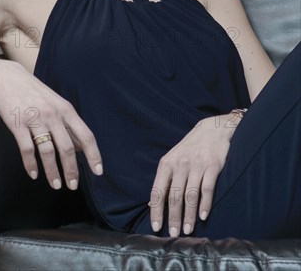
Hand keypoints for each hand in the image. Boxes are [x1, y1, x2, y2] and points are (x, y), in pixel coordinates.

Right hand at [0, 61, 102, 189]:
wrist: (8, 78)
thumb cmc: (35, 92)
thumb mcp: (56, 103)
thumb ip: (68, 123)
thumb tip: (79, 147)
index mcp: (66, 110)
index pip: (85, 135)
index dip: (93, 155)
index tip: (97, 172)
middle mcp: (53, 115)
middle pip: (67, 148)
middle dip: (71, 170)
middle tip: (72, 186)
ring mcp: (35, 119)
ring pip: (47, 151)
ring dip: (52, 171)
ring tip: (56, 185)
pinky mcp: (18, 124)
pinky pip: (27, 149)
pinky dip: (31, 164)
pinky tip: (34, 174)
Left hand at [149, 114, 238, 235]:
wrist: (212, 130)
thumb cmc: (189, 148)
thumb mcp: (172, 160)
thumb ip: (164, 180)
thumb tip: (152, 203)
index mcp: (166, 164)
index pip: (158, 191)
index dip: (156, 210)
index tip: (156, 226)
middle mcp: (180, 165)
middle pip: (174, 196)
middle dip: (173, 217)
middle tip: (174, 234)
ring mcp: (197, 166)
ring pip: (190, 195)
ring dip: (188, 215)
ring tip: (187, 230)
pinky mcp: (213, 166)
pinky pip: (207, 189)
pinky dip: (205, 204)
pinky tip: (203, 216)